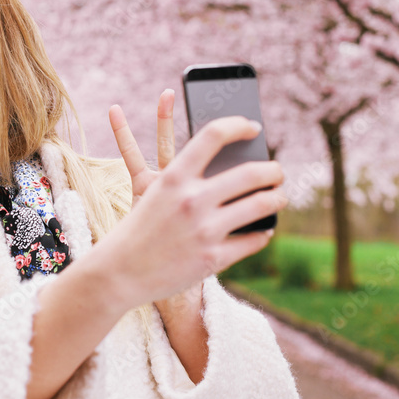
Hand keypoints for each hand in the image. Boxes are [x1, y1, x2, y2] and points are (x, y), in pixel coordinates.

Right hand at [99, 101, 286, 308]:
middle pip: (250, 172)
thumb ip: (188, 179)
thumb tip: (233, 168)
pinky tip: (264, 230)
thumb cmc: (140, 228)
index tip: (253, 128)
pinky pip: (253, 241)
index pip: (213, 134)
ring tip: (279, 197)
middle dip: (272, 170)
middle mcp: (191, 200)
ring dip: (276, 199)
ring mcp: (204, 231)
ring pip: (260, 206)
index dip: (238, 126)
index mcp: (174, 177)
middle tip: (277, 171)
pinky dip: (262, 234)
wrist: (119, 273)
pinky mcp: (212, 259)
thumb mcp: (156, 193)